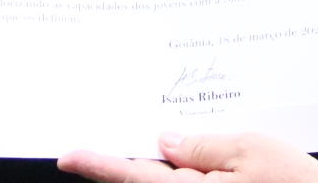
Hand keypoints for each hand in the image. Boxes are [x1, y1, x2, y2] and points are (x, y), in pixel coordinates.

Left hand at [59, 133, 317, 182]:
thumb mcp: (250, 150)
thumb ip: (202, 146)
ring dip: (163, 171)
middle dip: (134, 165)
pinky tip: (196, 164)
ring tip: (177, 148)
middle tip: (122, 140)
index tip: (67, 156)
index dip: (98, 165)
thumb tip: (166, 141)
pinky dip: (183, 177)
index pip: (133, 178)